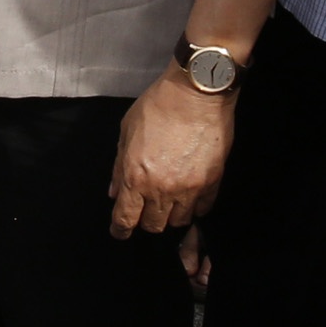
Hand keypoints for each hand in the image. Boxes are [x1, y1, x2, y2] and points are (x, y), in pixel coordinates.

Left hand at [109, 70, 233, 238]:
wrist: (195, 94)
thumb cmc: (158, 106)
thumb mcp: (126, 132)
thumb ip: (118, 166)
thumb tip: (114, 191)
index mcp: (135, 177)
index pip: (125, 218)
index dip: (121, 230)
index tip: (120, 232)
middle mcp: (161, 189)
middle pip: (153, 225)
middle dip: (145, 222)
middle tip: (144, 212)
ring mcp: (189, 188)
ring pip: (179, 222)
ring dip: (170, 216)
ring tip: (167, 204)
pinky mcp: (212, 183)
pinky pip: (202, 209)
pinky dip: (194, 208)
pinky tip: (189, 197)